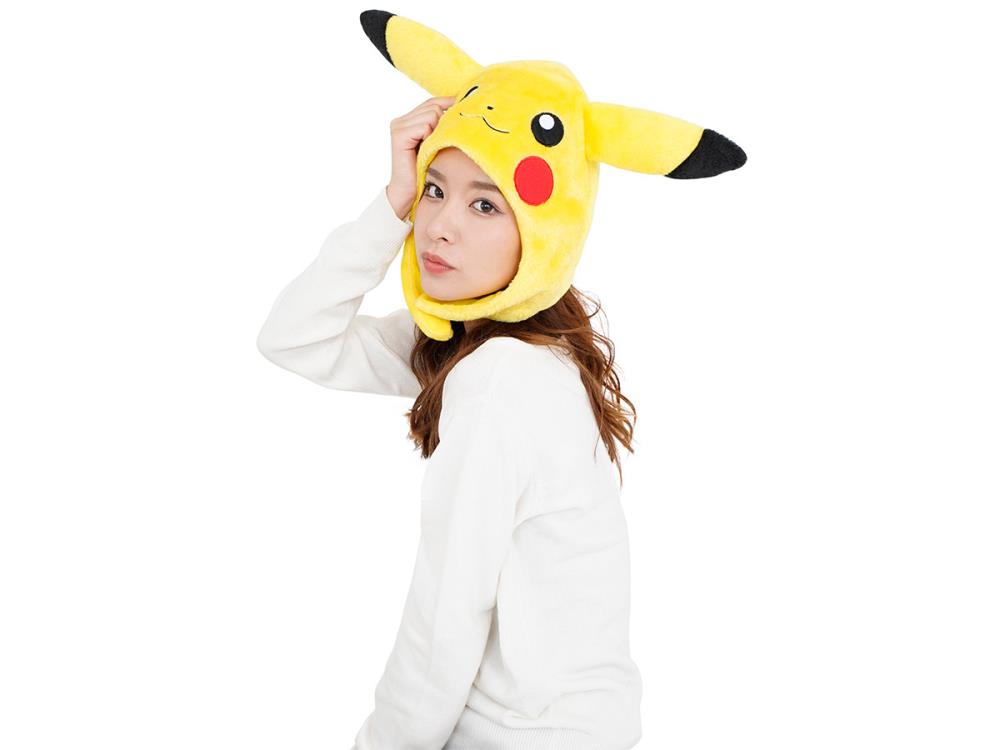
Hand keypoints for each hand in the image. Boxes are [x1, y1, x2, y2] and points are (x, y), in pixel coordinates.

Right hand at [385, 95, 455, 220]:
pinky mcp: (399, 135)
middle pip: (434, 106)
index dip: (449, 104)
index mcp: (409, 120)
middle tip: (443, 143)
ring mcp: (398, 126)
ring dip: (438, 132)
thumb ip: (442, 127)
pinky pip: (424, 125)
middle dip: (444, 123)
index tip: (464, 111)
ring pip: (431, 114)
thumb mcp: (437, 145)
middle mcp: (401, 120)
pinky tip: (427, 150)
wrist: (409, 194)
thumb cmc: (426, 172)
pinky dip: (430, 137)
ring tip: (433, 149)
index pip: (433, 102)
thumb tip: (464, 109)